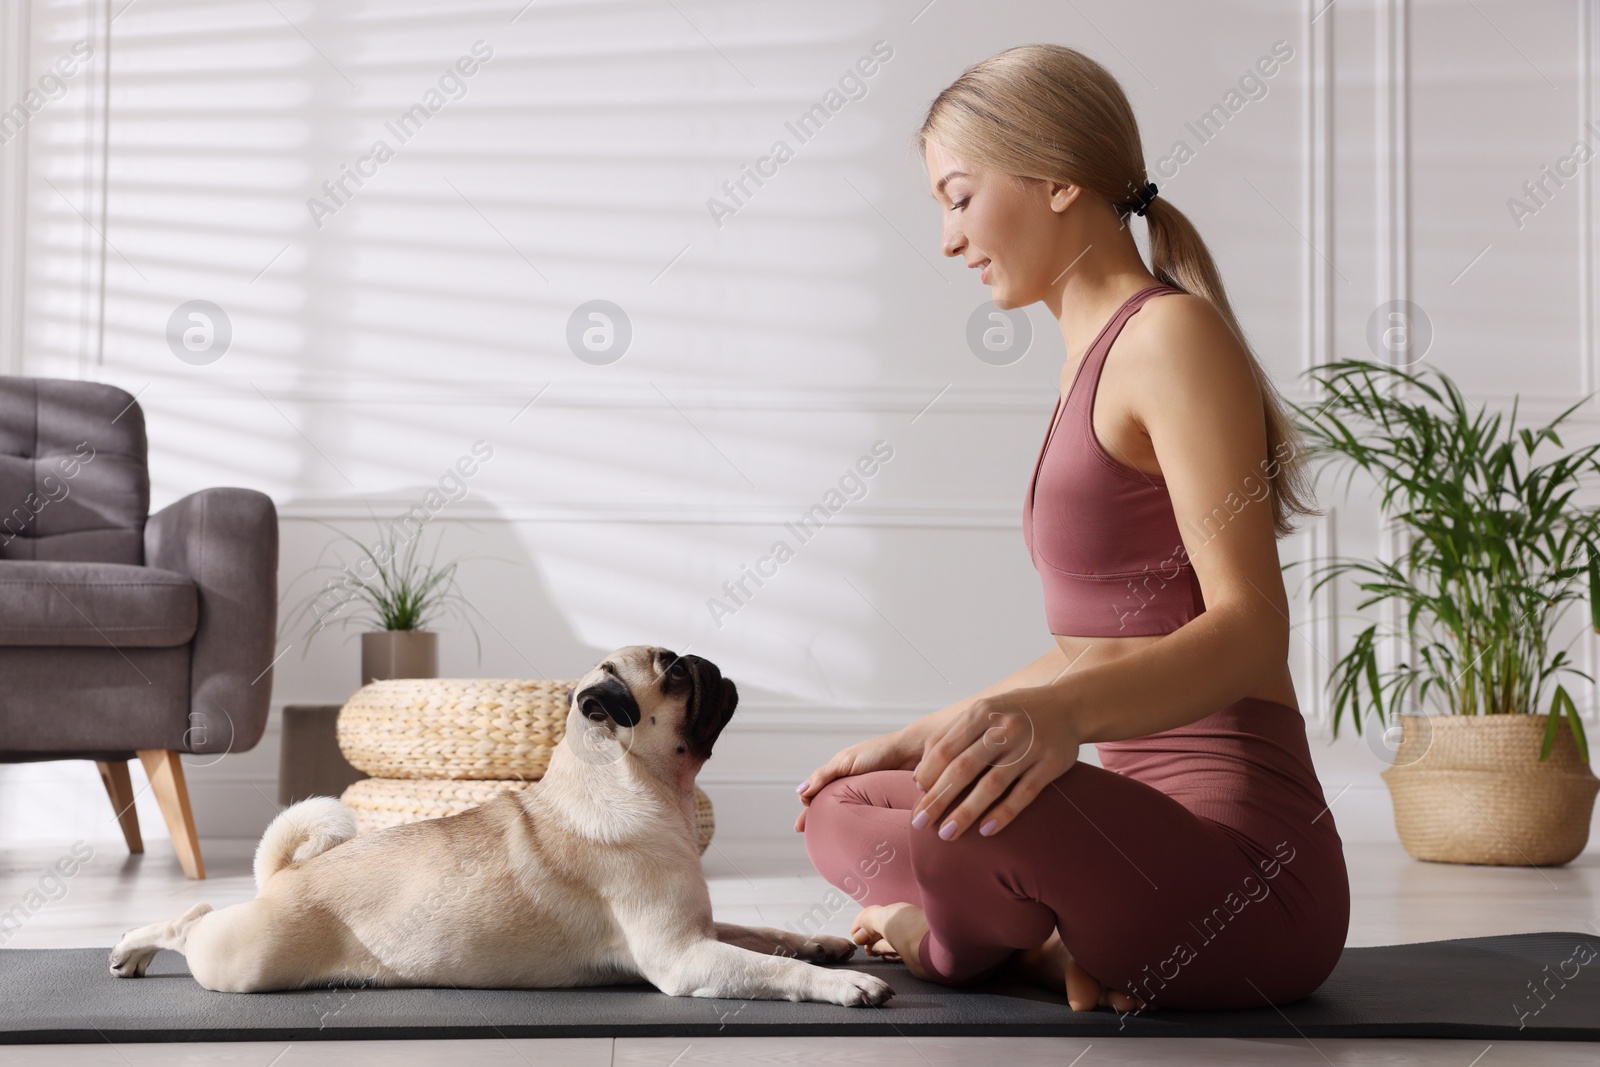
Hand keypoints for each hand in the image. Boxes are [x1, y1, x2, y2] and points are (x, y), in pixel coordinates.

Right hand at [794, 727, 921, 831]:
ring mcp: (867, 796)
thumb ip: (824, 776)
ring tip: (829, 843)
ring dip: (838, 826)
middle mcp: (852, 786)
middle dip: (820, 822)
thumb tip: (800, 791)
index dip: (809, 810)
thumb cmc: (879, 751)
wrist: (912, 751)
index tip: (801, 827)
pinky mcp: (882, 804)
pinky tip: (855, 837)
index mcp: (840, 775)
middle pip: (831, 808)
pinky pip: (866, 818)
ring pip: (848, 815)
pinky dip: (858, 827)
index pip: (818, 795)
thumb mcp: (845, 762)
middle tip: (812, 841)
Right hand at [850, 902, 931, 980]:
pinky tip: (884, 956)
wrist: (937, 951)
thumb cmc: (911, 930)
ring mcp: (910, 940)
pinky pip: (896, 953)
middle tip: (861, 945)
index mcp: (897, 912)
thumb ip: (869, 920)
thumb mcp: (885, 919)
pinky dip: (888, 954)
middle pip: (882, 929)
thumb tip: (858, 930)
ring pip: (889, 942)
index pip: (876, 914)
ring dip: (877, 946)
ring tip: (869, 951)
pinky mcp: (914, 956)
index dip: (863, 923)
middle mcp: (904, 924)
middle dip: (870, 936)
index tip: (854, 934)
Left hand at [908, 686, 1079, 841]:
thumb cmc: (1015, 714)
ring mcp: (1029, 747)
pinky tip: (986, 830)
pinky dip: (1003, 813)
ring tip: (947, 834)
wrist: (1068, 706)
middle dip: (938, 798)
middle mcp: (1004, 729)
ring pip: (992, 785)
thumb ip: (951, 737)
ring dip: (966, 813)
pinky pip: (1024, 794)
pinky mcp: (1050, 764)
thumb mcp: (983, 712)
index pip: (946, 748)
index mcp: (982, 713)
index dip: (929, 774)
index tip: (918, 795)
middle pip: (963, 768)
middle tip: (920, 822)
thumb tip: (920, 776)